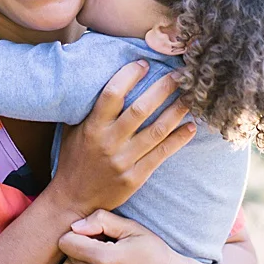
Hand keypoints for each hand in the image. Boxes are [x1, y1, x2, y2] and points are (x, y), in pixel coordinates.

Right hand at [51, 61, 196, 215]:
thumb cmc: (73, 160)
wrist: (74, 199)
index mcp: (91, 127)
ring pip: (157, 131)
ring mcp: (124, 161)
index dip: (129, 76)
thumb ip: (86, 110)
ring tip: (192, 96)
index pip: (112, 95)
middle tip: (180, 74)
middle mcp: (108, 142)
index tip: (144, 63)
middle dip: (163, 88)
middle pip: (141, 110)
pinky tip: (191, 127)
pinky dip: (179, 139)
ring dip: (177, 111)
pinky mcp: (136, 177)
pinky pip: (162, 154)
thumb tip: (98, 80)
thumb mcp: (72, 131)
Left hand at [56, 209, 202, 263]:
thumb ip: (101, 220)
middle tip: (98, 249)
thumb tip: (75, 227)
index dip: (77, 235)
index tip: (93, 236)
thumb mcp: (133, 228)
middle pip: (66, 259)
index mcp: (107, 259)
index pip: (66, 242)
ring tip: (95, 263)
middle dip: (77, 250)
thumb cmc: (155, 253)